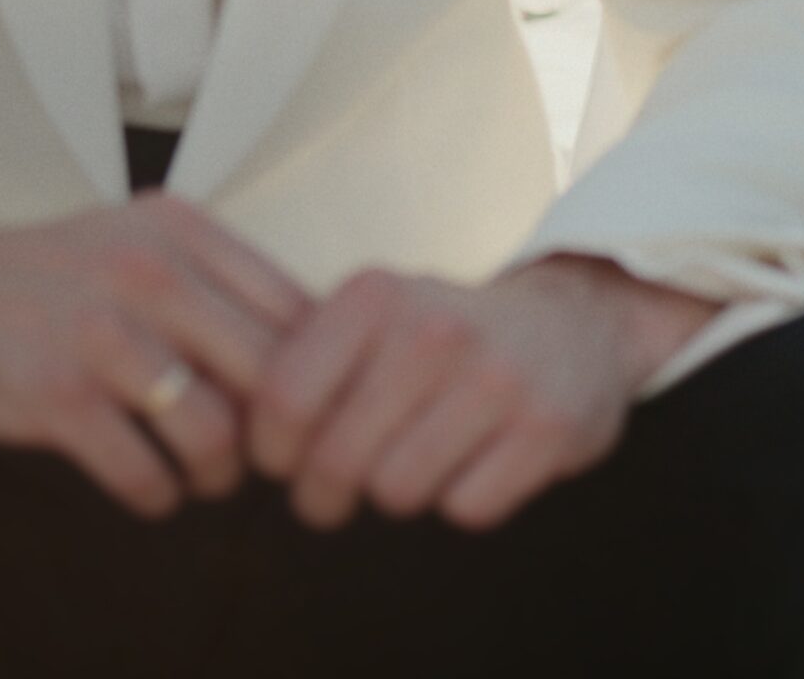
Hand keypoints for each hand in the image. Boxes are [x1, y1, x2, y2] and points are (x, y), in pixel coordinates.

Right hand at [0, 195, 309, 519]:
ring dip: (220, 474)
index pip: (299, 313)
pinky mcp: (55, 395)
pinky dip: (159, 495)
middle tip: (259, 456)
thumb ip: (218, 280)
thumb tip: (316, 348)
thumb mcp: (140, 240)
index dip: (314, 376)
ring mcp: (102, 335)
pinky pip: (146, 473)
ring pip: (218, 435)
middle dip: (277, 435)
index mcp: (183, 230)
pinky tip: (150, 485)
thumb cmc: (48, 274)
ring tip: (202, 475)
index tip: (299, 410)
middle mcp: (151, 273)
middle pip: (273, 377)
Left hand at [247, 255, 718, 531]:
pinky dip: (464, 500)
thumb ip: (306, 358)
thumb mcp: (376, 312)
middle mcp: (435, 330)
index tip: (283, 459)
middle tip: (335, 490)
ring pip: (399, 492)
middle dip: (327, 492)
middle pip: (338, 462)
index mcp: (376, 295)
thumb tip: (226, 429)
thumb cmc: (447, 334)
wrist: (577, 322)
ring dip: (400, 492)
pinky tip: (477, 461)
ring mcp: (497, 378)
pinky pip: (467, 509)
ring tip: (417, 458)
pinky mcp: (548, 428)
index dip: (272, 450)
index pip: (282, 398)